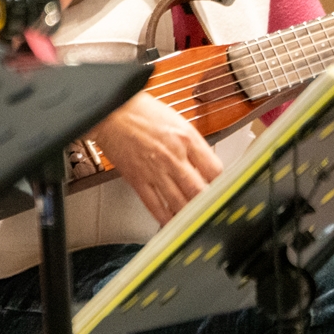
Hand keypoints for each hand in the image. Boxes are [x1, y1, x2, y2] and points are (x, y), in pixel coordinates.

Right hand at [89, 92, 224, 224]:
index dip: (221, 183)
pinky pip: (154, 205)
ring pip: (179, 202)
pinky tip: (171, 222)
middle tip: (212, 211)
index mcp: (186, 139)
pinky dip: (164, 218)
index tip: (222, 190)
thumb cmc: (141, 113)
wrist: (110, 111)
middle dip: (208, 204)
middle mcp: (173, 156)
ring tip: (196, 221)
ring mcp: (154, 170)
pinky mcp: (137, 179)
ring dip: (189, 214)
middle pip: (199, 190)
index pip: (214, 169)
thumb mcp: (177, 121)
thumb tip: (205, 167)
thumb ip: (193, 145)